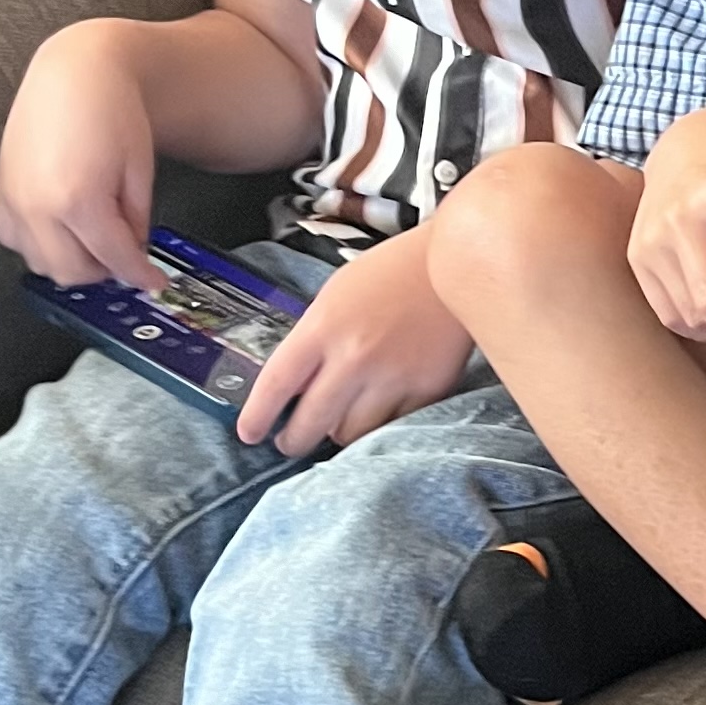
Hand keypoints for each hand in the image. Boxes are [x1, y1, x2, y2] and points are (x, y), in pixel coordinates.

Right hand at [0, 22, 161, 291]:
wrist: (75, 71)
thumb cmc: (111, 109)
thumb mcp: (139, 170)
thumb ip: (136, 220)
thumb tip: (132, 253)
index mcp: (79, 200)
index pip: (113, 259)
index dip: (139, 275)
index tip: (152, 281)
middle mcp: (39, 206)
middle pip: (72, 272)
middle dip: (104, 271)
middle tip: (125, 258)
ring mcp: (15, 199)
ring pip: (41, 262)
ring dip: (71, 262)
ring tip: (96, 239)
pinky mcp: (1, 190)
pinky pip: (14, 239)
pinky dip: (40, 244)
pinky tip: (63, 226)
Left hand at [233, 226, 476, 453]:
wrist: (456, 263)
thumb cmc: (391, 274)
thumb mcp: (336, 296)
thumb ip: (313, 341)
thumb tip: (293, 389)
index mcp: (323, 327)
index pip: (276, 385)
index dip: (256, 416)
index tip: (249, 432)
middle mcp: (354, 356)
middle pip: (309, 424)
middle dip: (293, 440)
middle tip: (291, 441)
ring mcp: (393, 376)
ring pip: (350, 435)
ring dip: (340, 431)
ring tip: (340, 420)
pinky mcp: (428, 389)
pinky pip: (392, 427)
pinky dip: (381, 424)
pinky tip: (378, 408)